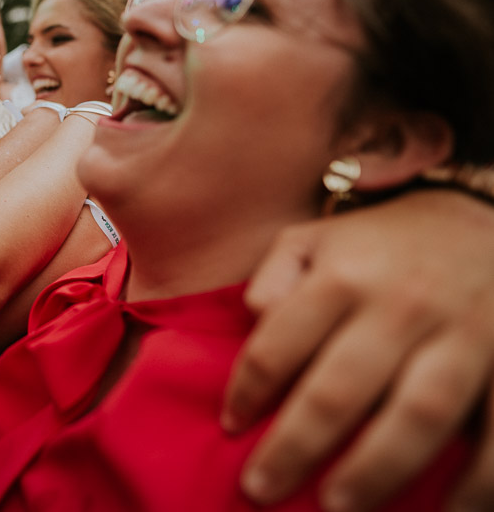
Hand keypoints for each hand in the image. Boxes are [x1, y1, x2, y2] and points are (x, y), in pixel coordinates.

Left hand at [223, 190, 493, 511]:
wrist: (482, 216)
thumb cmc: (381, 244)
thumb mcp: (314, 238)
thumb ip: (275, 275)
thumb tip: (252, 315)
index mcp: (342, 277)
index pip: (281, 341)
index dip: (249, 389)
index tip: (231, 425)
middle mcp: (401, 306)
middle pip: (342, 388)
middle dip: (298, 445)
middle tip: (262, 488)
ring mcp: (463, 334)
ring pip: (419, 413)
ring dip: (377, 470)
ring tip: (340, 508)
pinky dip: (479, 479)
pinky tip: (451, 511)